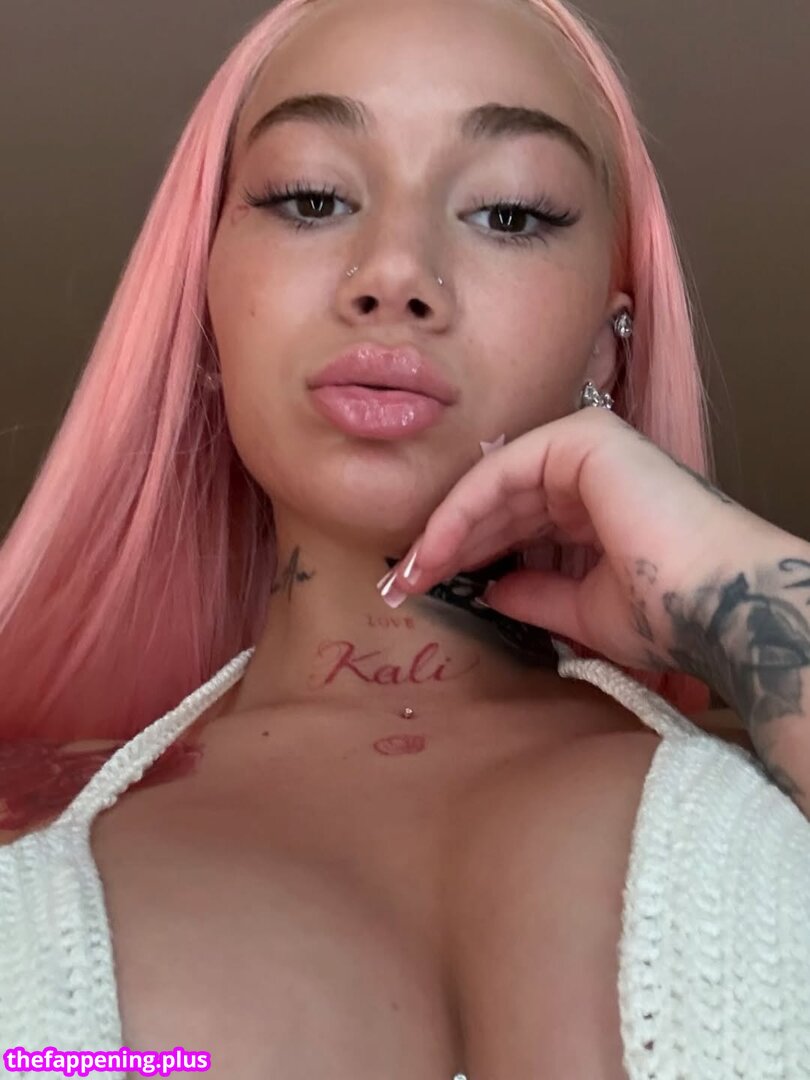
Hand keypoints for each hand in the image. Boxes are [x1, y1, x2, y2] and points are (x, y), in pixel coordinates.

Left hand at [383, 408, 778, 675]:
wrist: (718, 605)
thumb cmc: (665, 612)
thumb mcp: (581, 609)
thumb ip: (534, 593)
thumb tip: (491, 590)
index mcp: (594, 502)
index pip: (514, 520)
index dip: (466, 552)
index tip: (424, 587)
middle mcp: (589, 467)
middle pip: (498, 501)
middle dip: (447, 542)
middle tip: (403, 582)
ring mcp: (586, 445)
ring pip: (493, 485)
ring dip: (445, 530)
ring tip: (408, 574)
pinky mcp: (582, 439)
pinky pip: (503, 472)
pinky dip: (463, 510)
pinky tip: (434, 549)